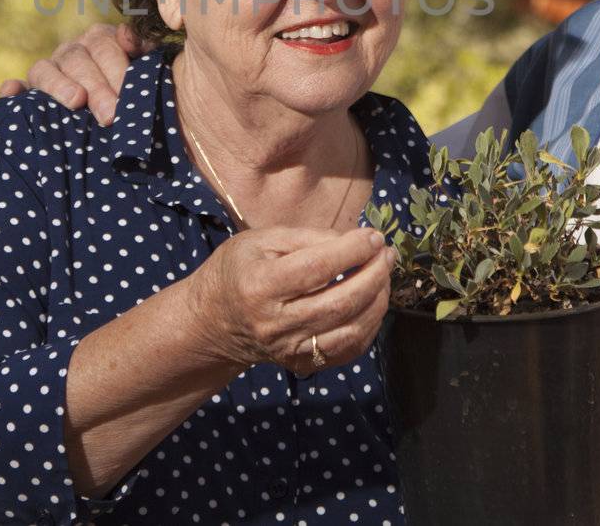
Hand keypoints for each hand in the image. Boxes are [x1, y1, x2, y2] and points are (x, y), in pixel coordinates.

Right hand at [0, 23, 149, 124]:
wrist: (116, 121)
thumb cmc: (134, 94)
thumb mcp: (143, 70)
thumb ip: (141, 50)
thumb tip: (127, 35)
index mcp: (99, 41)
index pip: (104, 45)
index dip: (116, 70)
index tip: (127, 95)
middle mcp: (71, 52)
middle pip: (77, 60)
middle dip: (96, 87)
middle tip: (111, 116)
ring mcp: (47, 71)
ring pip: (44, 69)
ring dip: (59, 86)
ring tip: (76, 102)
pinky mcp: (27, 92)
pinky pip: (15, 88)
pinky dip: (12, 89)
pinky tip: (10, 92)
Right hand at [187, 226, 395, 374]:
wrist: (212, 321)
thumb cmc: (237, 270)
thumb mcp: (261, 240)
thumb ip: (308, 238)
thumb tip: (357, 241)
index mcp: (260, 286)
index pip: (316, 268)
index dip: (352, 251)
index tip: (373, 236)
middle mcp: (275, 323)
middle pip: (340, 302)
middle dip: (374, 275)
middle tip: (387, 254)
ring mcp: (290, 349)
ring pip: (351, 330)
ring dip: (378, 300)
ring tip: (384, 275)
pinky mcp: (302, 364)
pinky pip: (349, 350)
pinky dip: (370, 325)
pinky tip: (373, 302)